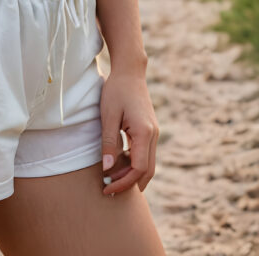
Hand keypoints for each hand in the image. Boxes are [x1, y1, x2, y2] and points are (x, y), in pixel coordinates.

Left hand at [100, 70, 158, 195]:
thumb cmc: (116, 90)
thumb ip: (109, 143)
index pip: (138, 169)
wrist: (130, 71)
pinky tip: (118, 163)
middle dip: (129, 183)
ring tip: (111, 179)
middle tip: (109, 189)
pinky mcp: (149, 129)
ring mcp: (153, 132)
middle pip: (146, 170)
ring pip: (147, 163)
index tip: (107, 187)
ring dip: (131, 174)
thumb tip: (108, 170)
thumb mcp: (108, 116)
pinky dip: (133, 162)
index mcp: (145, 133)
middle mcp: (153, 135)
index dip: (123, 182)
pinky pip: (144, 153)